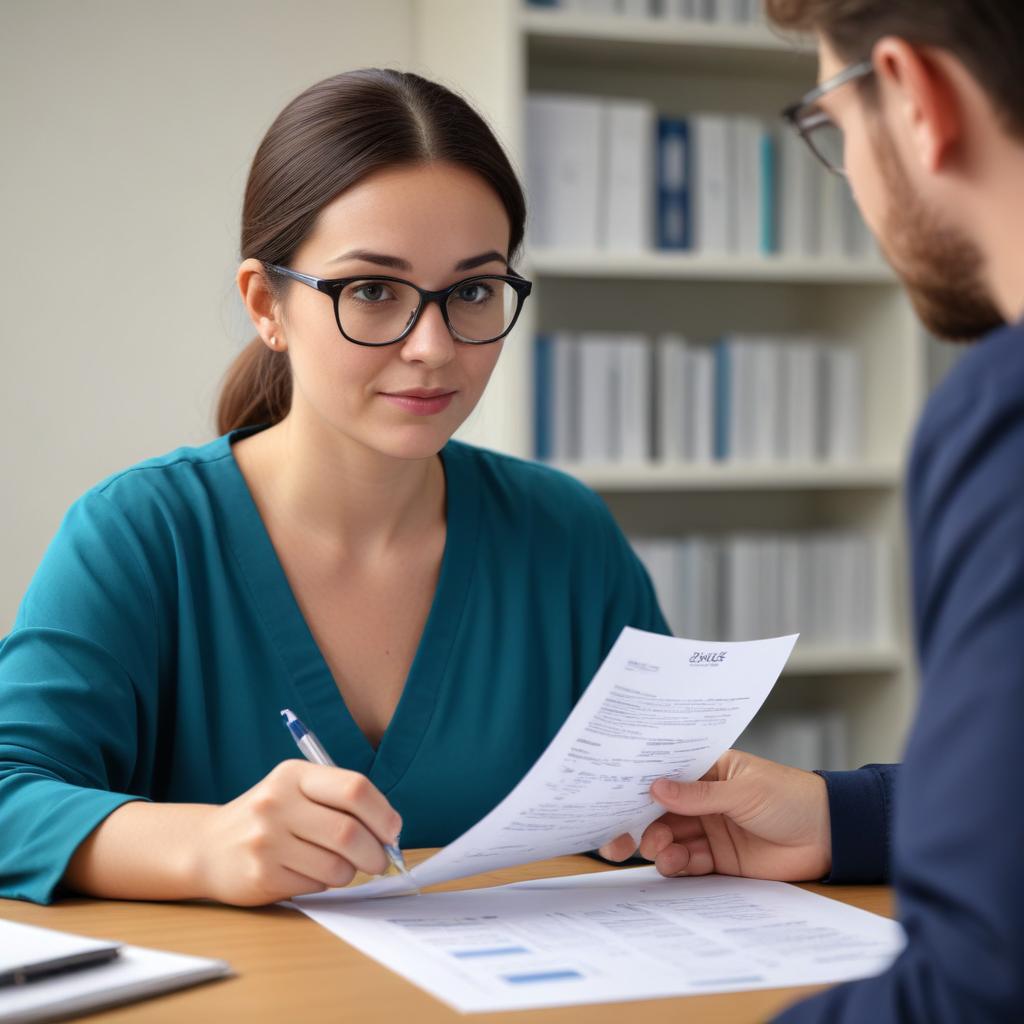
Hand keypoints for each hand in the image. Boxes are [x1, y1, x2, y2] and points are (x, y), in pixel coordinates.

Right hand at [194, 759, 401, 905]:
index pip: (354, 789)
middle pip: (349, 832)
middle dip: (375, 852)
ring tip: (339, 866)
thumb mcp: (296, 790)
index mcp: (293, 775)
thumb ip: (340, 801)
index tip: (392, 830)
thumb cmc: (269, 817)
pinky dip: (324, 883)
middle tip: (380, 860)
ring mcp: (266, 840)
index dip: (383, 813)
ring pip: (336, 866)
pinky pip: (315, 885)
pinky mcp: (261, 875)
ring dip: (350, 872)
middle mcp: (277, 803)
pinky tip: (308, 872)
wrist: (208, 846)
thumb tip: (390, 831)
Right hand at [598, 749, 831, 880]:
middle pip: (661, 811)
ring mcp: (710, 829)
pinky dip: (677, 864)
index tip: (614, 796)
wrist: (831, 836)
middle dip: (640, 822)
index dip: (640, 785)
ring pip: (670, 837)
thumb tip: (655, 788)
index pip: (667, 774)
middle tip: (623, 837)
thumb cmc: (791, 796)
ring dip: (658, 845)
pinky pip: (688, 862)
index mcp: (709, 770)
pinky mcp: (720, 859)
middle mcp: (704, 798)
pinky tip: (673, 864)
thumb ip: (699, 795)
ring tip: (658, 851)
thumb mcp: (743, 790)